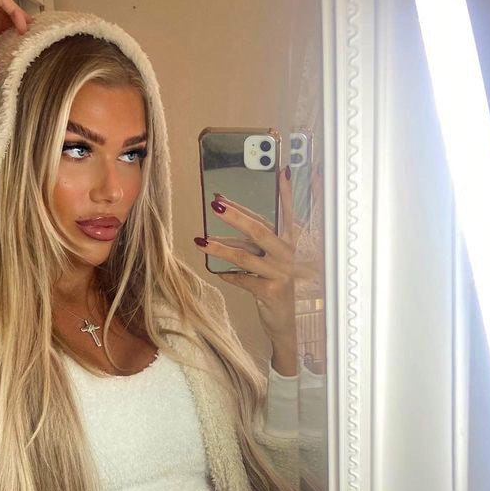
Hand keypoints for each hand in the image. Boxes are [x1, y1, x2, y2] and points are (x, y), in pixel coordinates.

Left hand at [194, 162, 322, 342]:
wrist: (283, 320)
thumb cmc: (272, 284)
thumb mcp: (267, 260)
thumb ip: (252, 242)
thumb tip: (226, 216)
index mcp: (288, 243)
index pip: (287, 213)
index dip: (286, 193)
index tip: (282, 170)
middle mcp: (287, 255)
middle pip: (260, 231)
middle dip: (237, 217)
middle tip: (216, 205)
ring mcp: (280, 273)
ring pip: (246, 257)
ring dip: (221, 248)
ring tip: (200, 241)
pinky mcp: (270, 291)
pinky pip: (243, 280)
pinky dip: (228, 275)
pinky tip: (216, 272)